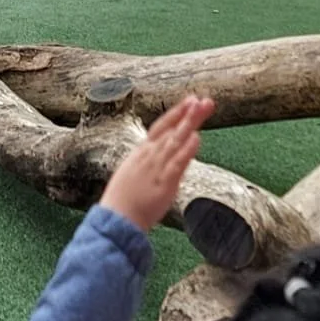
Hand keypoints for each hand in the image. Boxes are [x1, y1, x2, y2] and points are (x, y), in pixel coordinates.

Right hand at [98, 94, 213, 231]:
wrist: (115, 220)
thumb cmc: (123, 201)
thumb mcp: (132, 175)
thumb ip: (149, 164)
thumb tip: (162, 156)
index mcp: (140, 153)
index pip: (160, 127)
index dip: (176, 113)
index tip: (190, 100)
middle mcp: (148, 156)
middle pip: (171, 130)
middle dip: (187, 114)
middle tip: (204, 100)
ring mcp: (156, 168)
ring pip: (175, 141)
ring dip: (189, 123)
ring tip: (203, 109)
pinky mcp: (164, 184)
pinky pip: (177, 163)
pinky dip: (187, 150)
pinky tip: (196, 138)